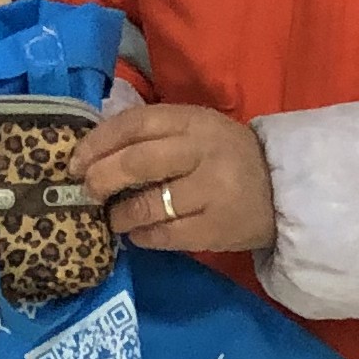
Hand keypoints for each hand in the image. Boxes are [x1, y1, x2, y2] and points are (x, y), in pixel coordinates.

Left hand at [75, 103, 276, 254]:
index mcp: (194, 121)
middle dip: (102, 178)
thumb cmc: (227, 157)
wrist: (283, 191)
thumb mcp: (197, 130)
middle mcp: (203, 152)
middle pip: (138, 162)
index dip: (98, 141)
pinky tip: (137, 235)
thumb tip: (94, 150)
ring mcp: (212, 192)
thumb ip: (155, 133)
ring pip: (149, 204)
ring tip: (113, 218)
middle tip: (87, 191)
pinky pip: (166, 236)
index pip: (136, 124)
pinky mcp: (217, 228)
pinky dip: (143, 237)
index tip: (75, 160)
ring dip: (120, 214)